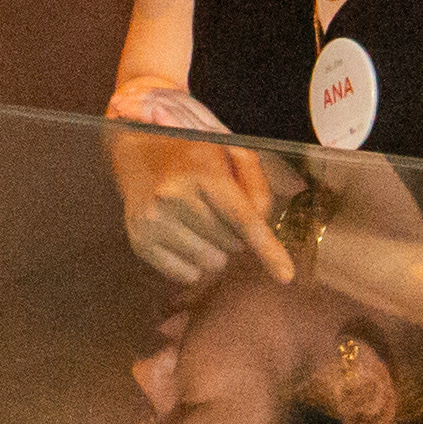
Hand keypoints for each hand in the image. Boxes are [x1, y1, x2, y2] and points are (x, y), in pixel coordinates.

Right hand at [112, 127, 296, 285]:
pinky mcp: (139, 241)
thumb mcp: (230, 152)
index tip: (286, 276)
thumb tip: (265, 224)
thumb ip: (256, 185)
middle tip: (216, 211)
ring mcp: (153, 220)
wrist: (136, 146)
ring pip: (210, 263)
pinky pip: (185, 275)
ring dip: (213, 249)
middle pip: (231, 245)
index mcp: (202, 171)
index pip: (242, 219)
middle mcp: (174, 196)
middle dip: (233, 234)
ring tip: (197, 223)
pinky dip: (191, 262)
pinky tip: (182, 236)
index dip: (268, 249)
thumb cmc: (192, 151)